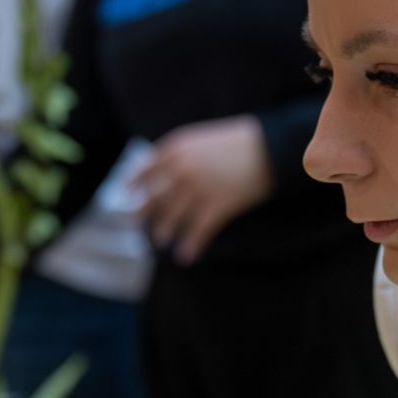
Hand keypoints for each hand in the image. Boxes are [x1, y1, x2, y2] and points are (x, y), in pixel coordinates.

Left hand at [135, 117, 271, 263]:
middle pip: (151, 199)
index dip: (133, 185)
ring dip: (163, 232)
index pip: (144, 171)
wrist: (269, 148)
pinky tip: (184, 257)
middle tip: (136, 222)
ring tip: (161, 240)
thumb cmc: (237, 143)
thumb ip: (179, 155)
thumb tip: (162, 175)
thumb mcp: (201, 140)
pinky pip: (195, 233)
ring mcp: (196, 190)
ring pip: (170, 219)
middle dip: (142, 213)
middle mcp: (180, 170)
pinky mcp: (215, 208)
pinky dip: (189, 247)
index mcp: (175, 149)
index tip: (128, 194)